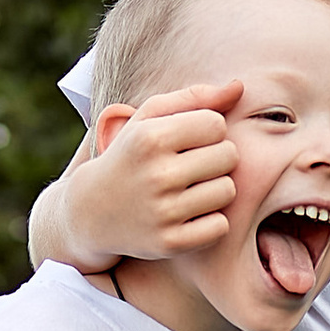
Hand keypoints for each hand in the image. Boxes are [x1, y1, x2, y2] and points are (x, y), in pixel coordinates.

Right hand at [62, 79, 242, 260]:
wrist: (90, 212)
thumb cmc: (130, 156)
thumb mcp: (148, 119)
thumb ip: (194, 98)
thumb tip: (239, 87)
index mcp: (150, 138)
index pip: (216, 124)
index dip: (208, 131)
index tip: (190, 141)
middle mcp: (156, 175)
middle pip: (229, 156)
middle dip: (216, 158)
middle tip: (193, 166)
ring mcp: (162, 212)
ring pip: (228, 191)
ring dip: (216, 189)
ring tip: (191, 189)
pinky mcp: (169, 243)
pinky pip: (220, 226)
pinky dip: (211, 221)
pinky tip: (190, 215)